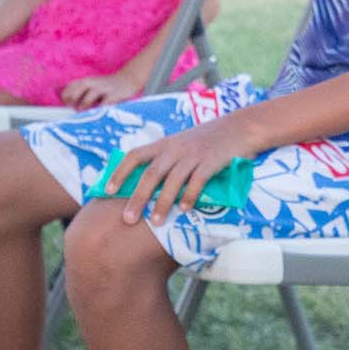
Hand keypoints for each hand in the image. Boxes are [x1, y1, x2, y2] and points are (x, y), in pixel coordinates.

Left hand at [61, 71, 141, 109]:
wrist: (128, 79)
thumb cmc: (108, 86)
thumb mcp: (93, 84)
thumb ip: (81, 91)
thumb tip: (69, 105)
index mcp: (85, 81)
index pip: (68, 89)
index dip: (66, 99)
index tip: (69, 105)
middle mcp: (92, 83)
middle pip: (74, 94)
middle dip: (73, 104)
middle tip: (76, 109)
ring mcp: (102, 89)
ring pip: (86, 101)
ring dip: (84, 108)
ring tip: (87, 111)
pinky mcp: (113, 95)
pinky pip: (102, 106)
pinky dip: (98, 111)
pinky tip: (99, 112)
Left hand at [104, 117, 252, 225]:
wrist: (240, 127)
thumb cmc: (209, 140)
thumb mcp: (182, 144)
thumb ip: (166, 160)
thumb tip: (146, 187)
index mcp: (165, 144)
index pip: (135, 156)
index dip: (119, 172)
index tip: (107, 191)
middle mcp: (175, 148)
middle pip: (151, 174)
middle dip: (138, 197)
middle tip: (128, 219)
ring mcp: (194, 154)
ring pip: (172, 180)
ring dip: (163, 202)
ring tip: (156, 222)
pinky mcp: (212, 161)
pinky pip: (198, 180)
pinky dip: (190, 195)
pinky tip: (185, 209)